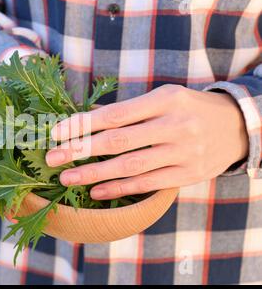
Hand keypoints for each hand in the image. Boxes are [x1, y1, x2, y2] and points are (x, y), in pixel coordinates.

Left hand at [45, 84, 248, 199]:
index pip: (114, 114)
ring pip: (130, 166)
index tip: (57, 133)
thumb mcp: (162, 98)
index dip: (83, 124)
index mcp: (165, 100)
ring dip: (94, 174)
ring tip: (67, 177)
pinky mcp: (188, 174)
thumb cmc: (187, 109)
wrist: (236, 126)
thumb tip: (85, 122)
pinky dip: (119, 188)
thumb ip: (130, 111)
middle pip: (118, 141)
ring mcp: (183, 152)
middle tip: (53, 158)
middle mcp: (174, 125)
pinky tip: (95, 191)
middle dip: (80, 150)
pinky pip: (147, 183)